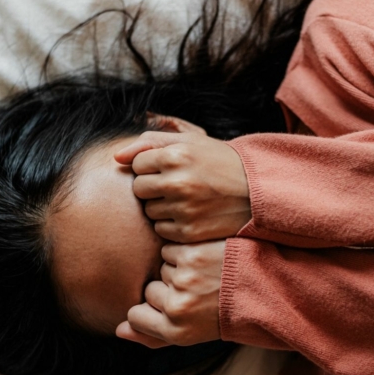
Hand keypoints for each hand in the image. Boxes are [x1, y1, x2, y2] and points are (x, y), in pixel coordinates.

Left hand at [114, 129, 250, 242]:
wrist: (257, 191)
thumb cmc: (219, 162)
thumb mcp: (190, 142)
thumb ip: (150, 143)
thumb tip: (116, 157)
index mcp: (176, 155)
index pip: (137, 165)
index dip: (151, 166)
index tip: (171, 168)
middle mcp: (178, 182)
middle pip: (138, 189)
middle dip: (153, 187)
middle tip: (177, 184)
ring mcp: (183, 209)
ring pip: (149, 211)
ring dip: (161, 207)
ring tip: (187, 199)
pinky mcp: (189, 232)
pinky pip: (161, 231)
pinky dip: (172, 225)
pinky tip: (191, 215)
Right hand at [116, 240, 225, 347]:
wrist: (266, 286)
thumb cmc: (226, 313)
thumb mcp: (192, 334)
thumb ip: (153, 336)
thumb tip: (119, 330)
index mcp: (176, 332)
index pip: (135, 316)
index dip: (152, 309)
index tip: (176, 308)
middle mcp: (177, 308)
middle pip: (149, 290)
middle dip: (169, 288)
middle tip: (201, 291)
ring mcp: (182, 280)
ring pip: (160, 267)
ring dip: (179, 267)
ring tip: (207, 275)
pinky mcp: (189, 254)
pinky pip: (170, 249)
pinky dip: (185, 251)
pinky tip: (206, 259)